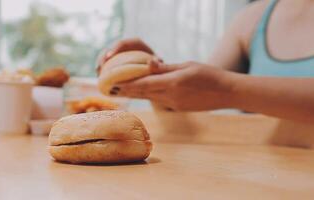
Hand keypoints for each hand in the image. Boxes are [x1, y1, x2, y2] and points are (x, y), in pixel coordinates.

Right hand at [97, 38, 154, 73]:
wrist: (154, 68)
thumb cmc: (157, 67)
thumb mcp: (158, 64)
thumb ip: (157, 63)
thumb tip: (152, 62)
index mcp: (136, 43)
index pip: (123, 43)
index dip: (115, 49)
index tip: (109, 57)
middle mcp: (126, 46)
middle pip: (111, 48)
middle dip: (104, 56)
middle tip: (100, 67)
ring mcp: (119, 52)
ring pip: (106, 54)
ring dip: (100, 62)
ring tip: (98, 72)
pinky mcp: (116, 59)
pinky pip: (106, 62)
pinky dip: (102, 68)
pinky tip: (99, 76)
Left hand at [112, 60, 235, 110]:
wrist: (226, 93)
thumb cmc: (209, 75)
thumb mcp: (187, 66)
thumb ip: (166, 68)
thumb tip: (148, 64)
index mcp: (172, 84)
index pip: (144, 84)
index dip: (127, 85)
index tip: (113, 84)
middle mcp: (170, 97)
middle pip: (143, 93)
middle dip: (127, 91)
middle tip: (111, 89)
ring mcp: (174, 104)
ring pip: (150, 98)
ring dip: (136, 94)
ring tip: (122, 91)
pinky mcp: (178, 107)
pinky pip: (159, 101)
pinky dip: (149, 96)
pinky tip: (143, 93)